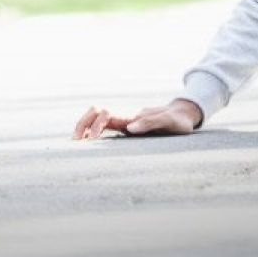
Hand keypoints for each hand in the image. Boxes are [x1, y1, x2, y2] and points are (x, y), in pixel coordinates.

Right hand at [72, 98, 201, 140]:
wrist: (183, 115)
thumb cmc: (178, 121)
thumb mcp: (170, 122)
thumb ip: (152, 122)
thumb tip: (129, 128)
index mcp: (132, 115)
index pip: (106, 114)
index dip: (95, 125)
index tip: (90, 140)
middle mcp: (125, 117)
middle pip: (95, 112)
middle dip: (82, 123)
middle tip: (74, 141)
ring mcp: (124, 121)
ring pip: (97, 118)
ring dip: (84, 126)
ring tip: (75, 143)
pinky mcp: (125, 127)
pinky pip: (104, 127)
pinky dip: (91, 132)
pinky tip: (86, 144)